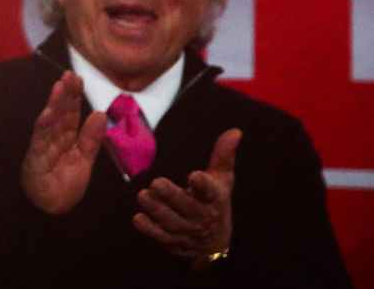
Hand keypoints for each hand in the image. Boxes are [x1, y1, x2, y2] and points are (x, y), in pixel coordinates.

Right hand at [21, 71, 107, 214]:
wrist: (51, 211)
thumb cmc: (65, 185)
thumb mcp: (84, 159)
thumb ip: (92, 138)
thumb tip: (100, 113)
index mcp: (66, 138)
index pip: (71, 113)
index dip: (74, 96)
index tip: (78, 78)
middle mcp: (53, 138)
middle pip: (60, 113)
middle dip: (65, 94)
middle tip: (70, 74)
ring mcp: (43, 147)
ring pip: (50, 122)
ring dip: (54, 104)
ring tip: (60, 87)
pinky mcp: (36, 158)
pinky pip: (40, 140)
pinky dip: (44, 127)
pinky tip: (49, 113)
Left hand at [133, 128, 239, 264]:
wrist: (217, 242)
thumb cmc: (215, 201)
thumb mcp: (222, 179)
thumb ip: (223, 155)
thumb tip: (235, 130)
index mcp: (214, 199)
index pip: (211, 192)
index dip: (203, 185)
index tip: (194, 175)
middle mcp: (202, 216)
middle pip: (187, 207)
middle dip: (172, 196)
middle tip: (156, 183)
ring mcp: (187, 231)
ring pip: (171, 222)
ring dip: (156, 210)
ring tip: (143, 195)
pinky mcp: (174, 242)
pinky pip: (160, 237)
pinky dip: (149, 230)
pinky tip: (138, 218)